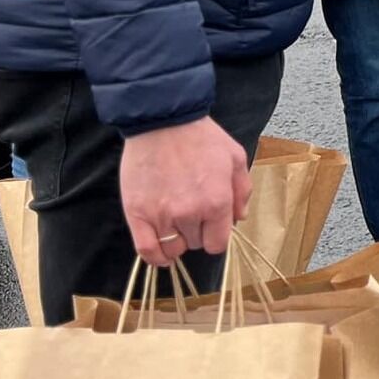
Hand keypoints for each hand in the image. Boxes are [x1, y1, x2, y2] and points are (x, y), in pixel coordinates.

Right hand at [120, 116, 252, 266]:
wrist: (163, 122)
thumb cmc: (201, 137)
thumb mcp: (235, 157)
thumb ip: (242, 191)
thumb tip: (239, 218)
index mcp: (217, 202)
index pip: (218, 244)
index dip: (216, 237)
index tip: (211, 227)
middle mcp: (190, 213)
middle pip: (195, 244)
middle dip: (197, 232)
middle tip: (192, 212)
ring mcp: (161, 215)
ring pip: (173, 248)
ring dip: (176, 240)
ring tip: (175, 223)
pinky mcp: (136, 214)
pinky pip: (146, 250)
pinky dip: (154, 257)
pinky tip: (161, 253)